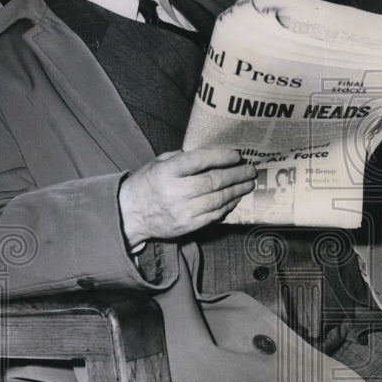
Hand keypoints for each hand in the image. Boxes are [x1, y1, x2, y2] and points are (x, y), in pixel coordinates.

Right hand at [119, 148, 256, 246]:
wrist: (130, 214)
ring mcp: (182, 211)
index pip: (198, 161)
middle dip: (236, 175)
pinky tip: (235, 199)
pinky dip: (227, 206)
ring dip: (236, 191)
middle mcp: (174, 192)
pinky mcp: (187, 226)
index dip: (220, 157)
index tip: (236, 155)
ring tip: (247, 184)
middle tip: (250, 171)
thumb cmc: (147, 184)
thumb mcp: (158, 163)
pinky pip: (214, 215)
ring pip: (217, 200)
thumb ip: (181, 157)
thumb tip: (210, 154)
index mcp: (166, 172)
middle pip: (213, 182)